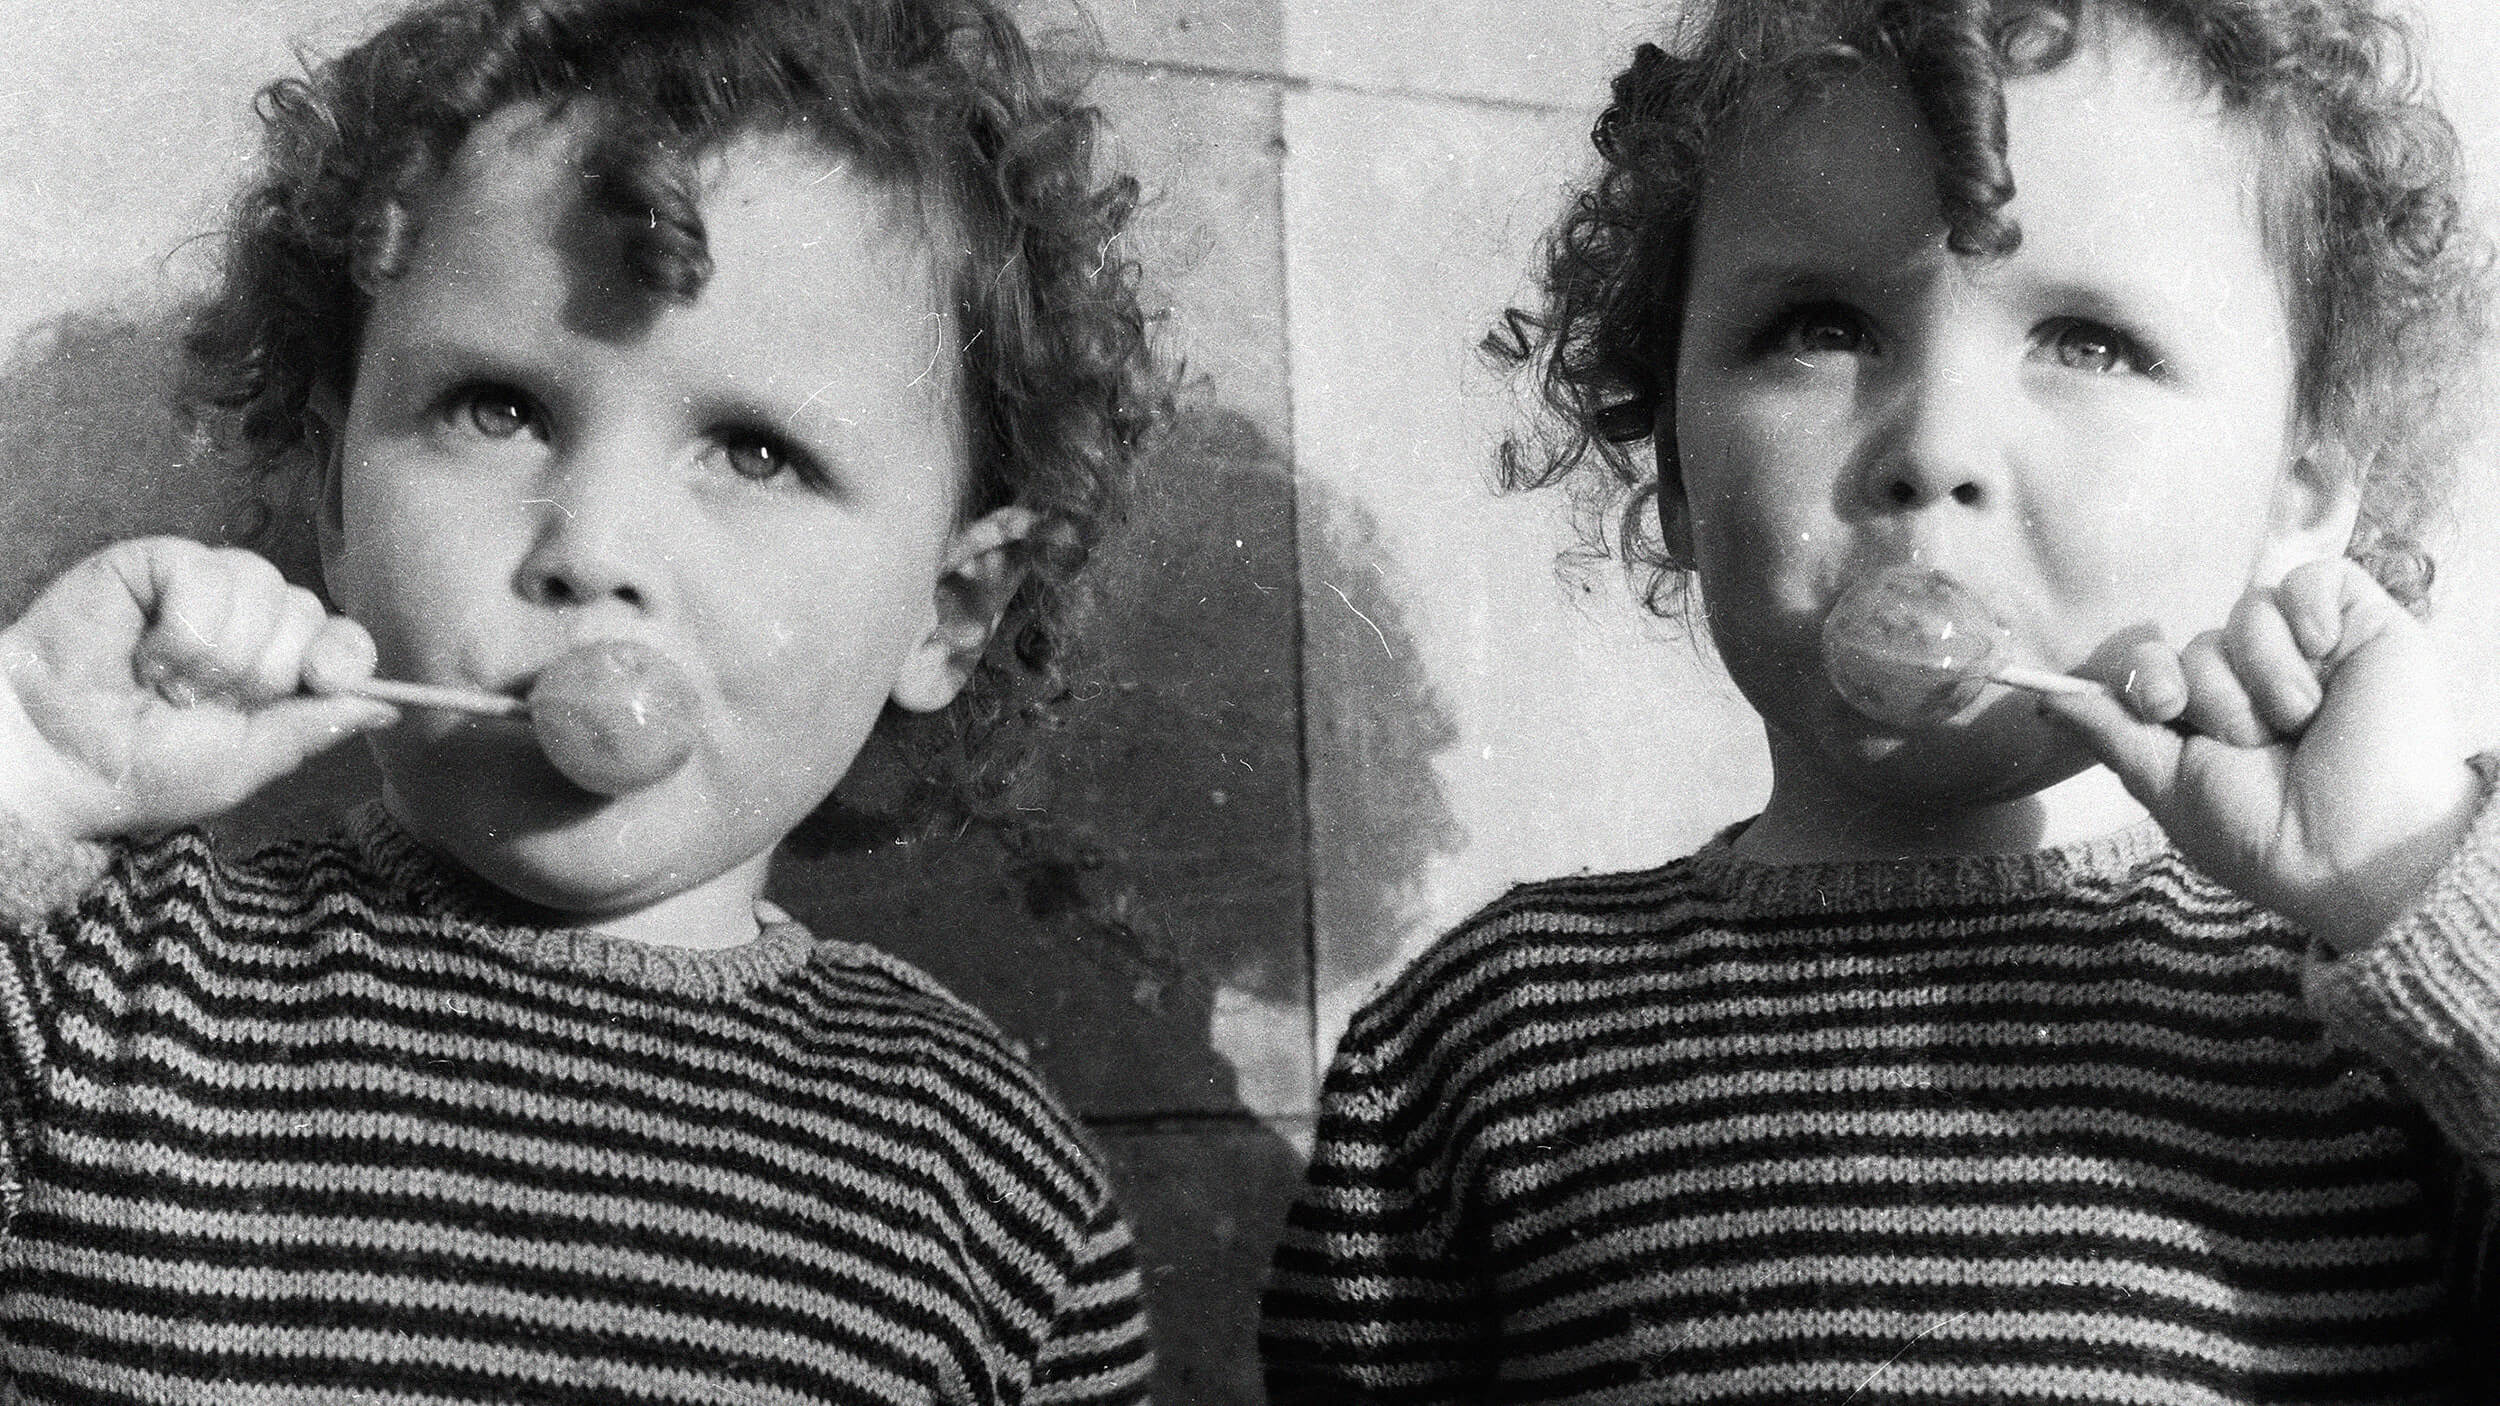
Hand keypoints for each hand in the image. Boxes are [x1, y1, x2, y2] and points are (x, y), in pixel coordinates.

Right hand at [0, 538, 399, 839]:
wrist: (57, 757)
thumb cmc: (142, 770)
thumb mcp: (241, 763)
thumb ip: (311, 729)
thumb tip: (390, 708)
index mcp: (278, 672)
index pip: (343, 641)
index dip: (341, 655)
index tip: (320, 680)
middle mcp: (249, 624)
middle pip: (306, 611)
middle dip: (258, 671)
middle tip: (198, 702)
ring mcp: (204, 587)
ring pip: (262, 588)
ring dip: (214, 653)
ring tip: (163, 680)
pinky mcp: (157, 561)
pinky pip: (206, 571)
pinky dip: (182, 626)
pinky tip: (143, 651)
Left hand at [2041, 557, 2480, 954]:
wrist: (2355, 847)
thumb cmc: (2264, 833)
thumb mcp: (2169, 785)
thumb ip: (2112, 732)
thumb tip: (2046, 699)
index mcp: (2210, 717)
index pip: (2153, 662)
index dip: (2146, 676)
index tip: (2163, 709)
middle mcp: (2256, 680)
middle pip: (2195, 643)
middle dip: (2214, 697)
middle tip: (2256, 743)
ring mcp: (2309, 651)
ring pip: (2245, 615)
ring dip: (2263, 680)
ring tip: (2302, 725)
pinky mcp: (2359, 623)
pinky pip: (2309, 580)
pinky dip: (2307, 617)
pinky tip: (2327, 658)